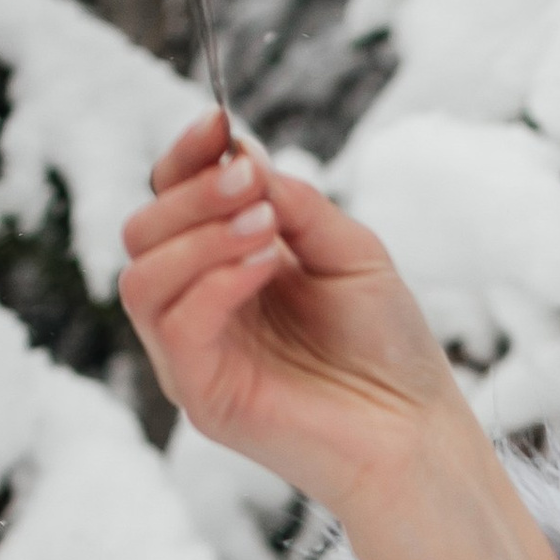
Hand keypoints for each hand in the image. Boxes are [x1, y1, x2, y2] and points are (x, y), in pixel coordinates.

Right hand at [120, 109, 559, 559]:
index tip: (216, 125)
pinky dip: (214, 282)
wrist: (418, 435)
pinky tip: (268, 267)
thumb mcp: (349, 252)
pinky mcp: (200, 394)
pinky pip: (175, 323)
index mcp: (228, 270)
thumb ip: (294, 203)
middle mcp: (200, 310)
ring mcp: (193, 355)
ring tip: (266, 229)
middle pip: (143, 230)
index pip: (172, 201)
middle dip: (191, 195)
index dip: (185, 159)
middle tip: (253, 186)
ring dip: (198, 235)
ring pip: (141, 275)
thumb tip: (240, 154)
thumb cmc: (391, 351)